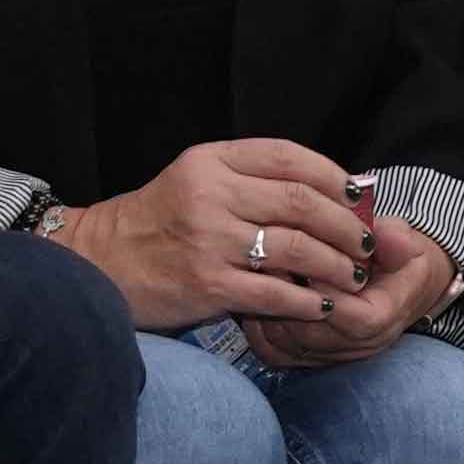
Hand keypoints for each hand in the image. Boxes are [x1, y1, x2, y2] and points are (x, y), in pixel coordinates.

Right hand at [49, 136, 379, 331]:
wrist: (97, 265)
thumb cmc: (156, 224)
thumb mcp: (194, 181)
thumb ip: (249, 180)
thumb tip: (326, 192)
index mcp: (211, 161)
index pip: (288, 157)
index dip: (333, 176)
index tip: (357, 197)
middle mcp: (210, 194)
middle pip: (302, 201)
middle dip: (345, 224)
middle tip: (366, 244)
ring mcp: (209, 240)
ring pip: (296, 247)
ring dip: (335, 264)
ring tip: (352, 276)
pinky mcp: (207, 284)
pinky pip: (275, 293)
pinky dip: (307, 301)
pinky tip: (322, 306)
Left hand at [239, 201, 454, 369]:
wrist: (398, 287)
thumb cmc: (397, 261)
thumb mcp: (405, 242)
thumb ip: (394, 238)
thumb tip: (383, 234)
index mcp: (385, 318)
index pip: (355, 318)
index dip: (327, 291)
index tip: (301, 258)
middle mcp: (358, 345)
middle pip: (313, 336)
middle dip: (286, 299)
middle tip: (264, 262)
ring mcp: (330, 355)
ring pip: (288, 345)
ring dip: (267, 312)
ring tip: (254, 276)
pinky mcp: (307, 357)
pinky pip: (274, 351)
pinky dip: (257, 328)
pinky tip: (250, 298)